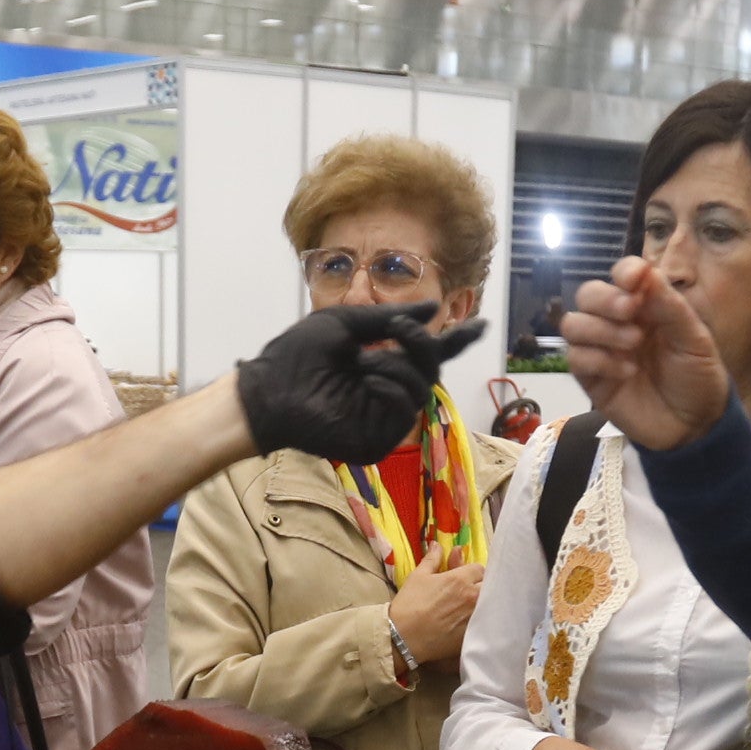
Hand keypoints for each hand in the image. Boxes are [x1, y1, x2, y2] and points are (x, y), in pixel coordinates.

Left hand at [237, 304, 486, 463]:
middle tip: (397, 330)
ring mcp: (384, 418)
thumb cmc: (298, 355)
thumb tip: (433, 309)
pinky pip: (405, 410)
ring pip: (422, 388)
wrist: (270, 388)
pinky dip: (390, 388)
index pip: (427, 354)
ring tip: (362, 361)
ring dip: (397, 365)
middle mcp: (389, 390)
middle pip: (431, 369)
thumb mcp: (346, 323)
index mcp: (383, 363)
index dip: (455, 341)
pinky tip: (366, 380)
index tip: (480, 325)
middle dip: (421, 344)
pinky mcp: (377, 440)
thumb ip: (389, 318)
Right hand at [388, 543, 483, 668]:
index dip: (472, 572)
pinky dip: (481, 619)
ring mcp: (475, 616)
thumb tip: (437, 545)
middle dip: (481, 585)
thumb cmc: (409, 605)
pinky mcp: (474, 633)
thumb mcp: (418, 577)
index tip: (464, 577)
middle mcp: (472, 596)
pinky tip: (470, 621)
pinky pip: (485, 622)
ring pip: (490, 603)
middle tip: (469, 591)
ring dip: (483, 602)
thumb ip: (432, 559)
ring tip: (469, 606)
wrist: (404, 638)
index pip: (479, 569)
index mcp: (460, 579)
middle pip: (489, 585)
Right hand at [559, 257, 731, 453]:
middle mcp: (618, 322)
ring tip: (633, 344)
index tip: (634, 279)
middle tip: (630, 312)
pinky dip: (599, 360)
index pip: (622, 275)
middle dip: (605, 299)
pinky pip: (575, 358)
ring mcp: (601, 350)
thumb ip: (669, 305)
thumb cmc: (697, 376)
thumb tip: (645, 270)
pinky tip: (627, 372)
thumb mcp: (694, 338)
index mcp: (645, 305)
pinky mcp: (591, 379)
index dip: (624, 272)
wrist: (694, 426)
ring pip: (572, 324)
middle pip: (588, 294)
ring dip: (600, 329)